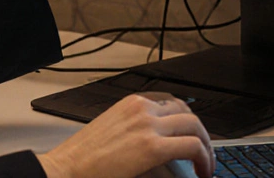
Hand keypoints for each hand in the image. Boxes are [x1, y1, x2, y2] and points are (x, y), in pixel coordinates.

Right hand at [36, 93, 213, 177]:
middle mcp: (142, 108)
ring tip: (206, 165)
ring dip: (206, 147)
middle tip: (204, 154)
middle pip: (188, 113)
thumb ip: (135, 127)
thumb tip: (156, 138)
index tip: (191, 136)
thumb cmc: (84, 156)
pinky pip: (192, 146)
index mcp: (132, 103)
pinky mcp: (151, 146)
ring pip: (195, 127)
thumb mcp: (112, 129)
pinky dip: (204, 158)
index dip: (188, 122)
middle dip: (202, 135)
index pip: (173, 102)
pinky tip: (202, 171)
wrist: (66, 168)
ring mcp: (148, 125)